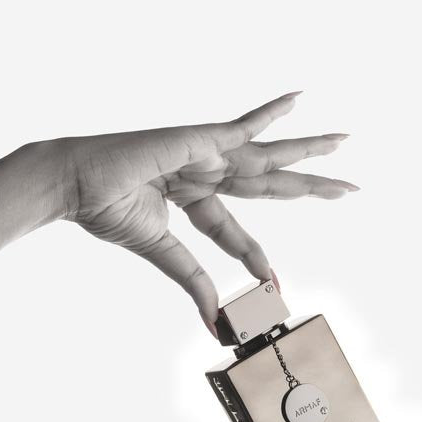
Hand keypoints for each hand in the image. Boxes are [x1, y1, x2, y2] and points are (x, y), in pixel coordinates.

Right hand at [61, 92, 356, 333]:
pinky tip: (300, 101)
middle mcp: (206, 173)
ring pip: (268, 156)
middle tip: (347, 189)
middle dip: (308, 187)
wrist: (73, 185)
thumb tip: (213, 321)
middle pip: (269, 185)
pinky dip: (270, 113)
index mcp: (193, 200)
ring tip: (343, 145)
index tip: (273, 286)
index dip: (255, 259)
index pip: (237, 233)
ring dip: (307, 150)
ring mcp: (205, 154)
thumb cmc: (105, 209)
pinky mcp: (200, 138)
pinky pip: (242, 125)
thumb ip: (192, 281)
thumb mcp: (161, 252)